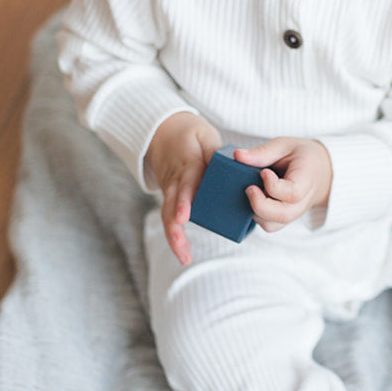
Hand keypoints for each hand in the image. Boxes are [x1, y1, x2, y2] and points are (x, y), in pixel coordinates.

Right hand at [146, 111, 221, 264]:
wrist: (161, 133)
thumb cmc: (189, 135)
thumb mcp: (204, 135)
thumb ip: (215, 152)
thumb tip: (230, 168)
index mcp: (186, 164)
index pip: (186, 183)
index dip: (184, 200)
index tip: (185, 217)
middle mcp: (175, 180)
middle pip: (172, 205)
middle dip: (175, 228)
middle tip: (181, 247)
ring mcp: (170, 190)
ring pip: (168, 214)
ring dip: (174, 237)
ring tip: (184, 258)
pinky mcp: (170, 197)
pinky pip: (170, 216)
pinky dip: (175, 235)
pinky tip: (183, 252)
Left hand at [232, 137, 332, 232]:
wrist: (320, 171)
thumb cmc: (302, 157)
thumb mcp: (285, 146)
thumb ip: (263, 152)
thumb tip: (238, 155)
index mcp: (307, 180)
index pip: (293, 193)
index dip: (273, 186)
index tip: (264, 172)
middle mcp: (302, 202)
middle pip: (283, 215)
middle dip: (260, 205)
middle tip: (250, 188)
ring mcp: (294, 213)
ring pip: (273, 224)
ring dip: (256, 211)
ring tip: (253, 192)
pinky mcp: (284, 218)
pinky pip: (269, 226)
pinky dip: (257, 216)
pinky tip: (255, 199)